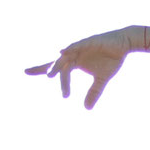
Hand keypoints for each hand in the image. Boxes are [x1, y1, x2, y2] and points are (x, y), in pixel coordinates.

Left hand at [24, 27, 144, 108]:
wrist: (124, 45)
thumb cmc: (111, 59)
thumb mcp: (102, 79)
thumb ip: (93, 92)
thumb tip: (86, 108)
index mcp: (74, 62)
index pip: (55, 67)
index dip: (41, 69)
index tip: (25, 72)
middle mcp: (74, 54)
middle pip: (56, 62)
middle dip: (42, 67)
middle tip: (26, 71)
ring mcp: (80, 47)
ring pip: (65, 56)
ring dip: (57, 64)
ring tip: (50, 75)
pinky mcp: (89, 41)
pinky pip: (77, 45)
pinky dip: (70, 48)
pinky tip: (62, 52)